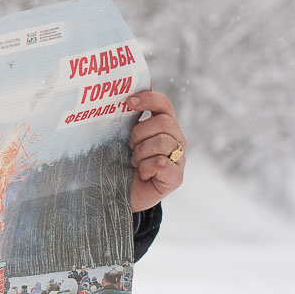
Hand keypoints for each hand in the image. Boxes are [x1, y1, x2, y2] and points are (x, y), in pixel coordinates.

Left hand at [128, 90, 185, 211]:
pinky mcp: (176, 177)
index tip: (128, 103)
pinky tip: (143, 173)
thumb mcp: (120, 138)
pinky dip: (146, 167)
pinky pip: (162, 162)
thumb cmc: (119, 162)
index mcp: (164, 126)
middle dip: (139, 133)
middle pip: (164, 122)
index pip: (164, 104)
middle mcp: (176, 139)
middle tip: (130, 147)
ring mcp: (179, 159)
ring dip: (141, 153)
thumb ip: (125, 121)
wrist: (118, 194)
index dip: (149, 99)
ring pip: (163, 142)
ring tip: (134, 162)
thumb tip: (115, 100)